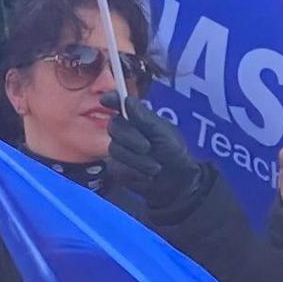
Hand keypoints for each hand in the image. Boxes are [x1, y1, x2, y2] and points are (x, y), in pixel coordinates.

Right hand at [100, 104, 202, 221]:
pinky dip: (137, 173)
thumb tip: (127, 100)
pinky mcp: (117, 169)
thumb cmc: (173, 153)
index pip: (119, 104)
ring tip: (155, 166)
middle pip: (113, 127)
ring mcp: (119, 150)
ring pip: (116, 150)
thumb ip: (144, 118)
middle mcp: (124, 132)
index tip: (106, 99)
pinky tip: (147, 175)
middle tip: (148, 147)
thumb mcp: (163, 132)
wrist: (176, 181)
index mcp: (136, 118)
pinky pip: (119, 168)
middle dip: (131, 138)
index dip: (111, 100)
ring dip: (139, 160)